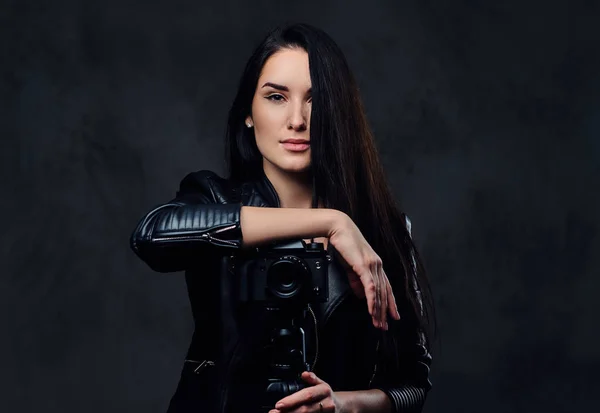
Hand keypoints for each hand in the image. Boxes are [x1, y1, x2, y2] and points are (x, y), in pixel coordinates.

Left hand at [269, 371, 345, 412]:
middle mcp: (326, 404)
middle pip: (305, 409)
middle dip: (288, 412)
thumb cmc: (327, 395)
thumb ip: (312, 379)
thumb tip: (304, 374)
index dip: (292, 400)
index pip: (306, 395)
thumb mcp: (322, 384)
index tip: (279, 404)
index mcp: (324, 391)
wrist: (343, 406)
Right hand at [328, 212, 400, 330]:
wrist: (338, 228)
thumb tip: (361, 294)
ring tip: (377, 322)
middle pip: (384, 292)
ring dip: (378, 309)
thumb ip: (356, 280)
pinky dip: (372, 300)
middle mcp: (377, 265)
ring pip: (379, 292)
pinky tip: (372, 310)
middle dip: (384, 311)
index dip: (390, 303)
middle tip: (384, 326)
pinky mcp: (364, 266)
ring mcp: (372, 265)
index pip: (386, 287)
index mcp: (375, 265)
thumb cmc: (343, 244)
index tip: (392, 316)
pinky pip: (371, 287)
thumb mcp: (350, 265)